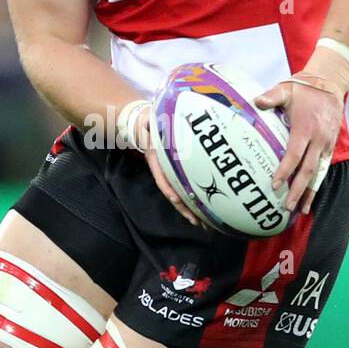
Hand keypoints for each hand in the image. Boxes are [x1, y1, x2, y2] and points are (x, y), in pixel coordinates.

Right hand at [134, 105, 204, 226]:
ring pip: (180, 196)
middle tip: (198, 223)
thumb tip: (148, 124)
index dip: (168, 188)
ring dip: (191, 211)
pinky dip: (193, 201)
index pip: (161, 177)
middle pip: (174, 194)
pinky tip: (204, 212)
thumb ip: (149, 124)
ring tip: (204, 225)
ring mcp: (171, 174)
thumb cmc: (150, 123)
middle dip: (185, 209)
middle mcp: (163, 170)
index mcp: (157, 159)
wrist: (145, 125)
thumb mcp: (149, 122)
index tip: (175, 199)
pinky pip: (185, 190)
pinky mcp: (178, 174)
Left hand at [254, 73, 344, 214]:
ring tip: (302, 210)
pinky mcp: (330, 146)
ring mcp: (326, 144)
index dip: (285, 170)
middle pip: (307, 169)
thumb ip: (271, 96)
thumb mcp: (286, 89)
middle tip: (287, 206)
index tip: (275, 184)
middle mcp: (318, 139)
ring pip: (318, 173)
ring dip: (310, 192)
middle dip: (298, 189)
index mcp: (305, 128)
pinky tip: (310, 198)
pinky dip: (317, 184)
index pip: (294, 154)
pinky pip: (323, 168)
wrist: (330, 84)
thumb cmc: (303, 88)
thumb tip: (256, 101)